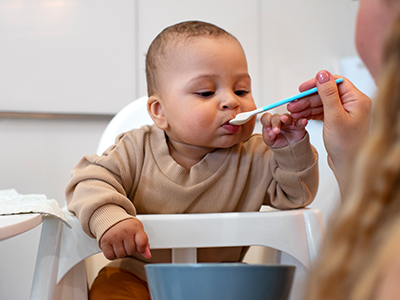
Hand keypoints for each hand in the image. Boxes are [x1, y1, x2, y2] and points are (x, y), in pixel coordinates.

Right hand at [99, 218, 150, 259]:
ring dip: (121, 252)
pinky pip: (110, 256)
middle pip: (131, 251)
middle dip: (130, 249)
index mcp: (135, 228)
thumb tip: (147, 255)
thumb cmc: (127, 226)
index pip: (142, 243)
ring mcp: (114, 236)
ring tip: (120, 243)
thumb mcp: (138, 231)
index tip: (138, 245)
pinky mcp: (104, 241)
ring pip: (121, 255)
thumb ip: (144, 243)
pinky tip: (114, 247)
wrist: (111, 218)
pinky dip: (112, 255)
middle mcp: (124, 231)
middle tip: (127, 241)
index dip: (141, 248)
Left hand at [261, 112, 306, 147]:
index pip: (266, 118)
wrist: (289, 148)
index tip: (267, 127)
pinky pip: (300, 121)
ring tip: (284, 119)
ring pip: (287, 117)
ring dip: (286, 118)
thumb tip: (270, 133)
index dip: (266, 121)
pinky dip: (302, 121)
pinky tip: (303, 121)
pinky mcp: (298, 125)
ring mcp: (289, 122)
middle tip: (276, 131)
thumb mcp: (270, 142)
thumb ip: (268, 137)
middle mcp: (279, 120)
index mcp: (270, 123)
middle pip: (276, 117)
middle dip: (275, 123)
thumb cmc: (278, 142)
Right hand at [287, 70, 371, 186]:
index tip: (301, 89)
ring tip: (293, 112)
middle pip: (326, 94)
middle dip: (307, 99)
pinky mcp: (338, 122)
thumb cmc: (346, 146)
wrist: (348, 166)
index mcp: (357, 100)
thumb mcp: (334, 117)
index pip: (335, 83)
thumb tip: (322, 74)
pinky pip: (322, 112)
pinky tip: (300, 117)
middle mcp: (353, 105)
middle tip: (292, 105)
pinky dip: (310, 114)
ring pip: (322, 103)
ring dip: (306, 106)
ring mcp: (345, 113)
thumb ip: (327, 94)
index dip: (317, 84)